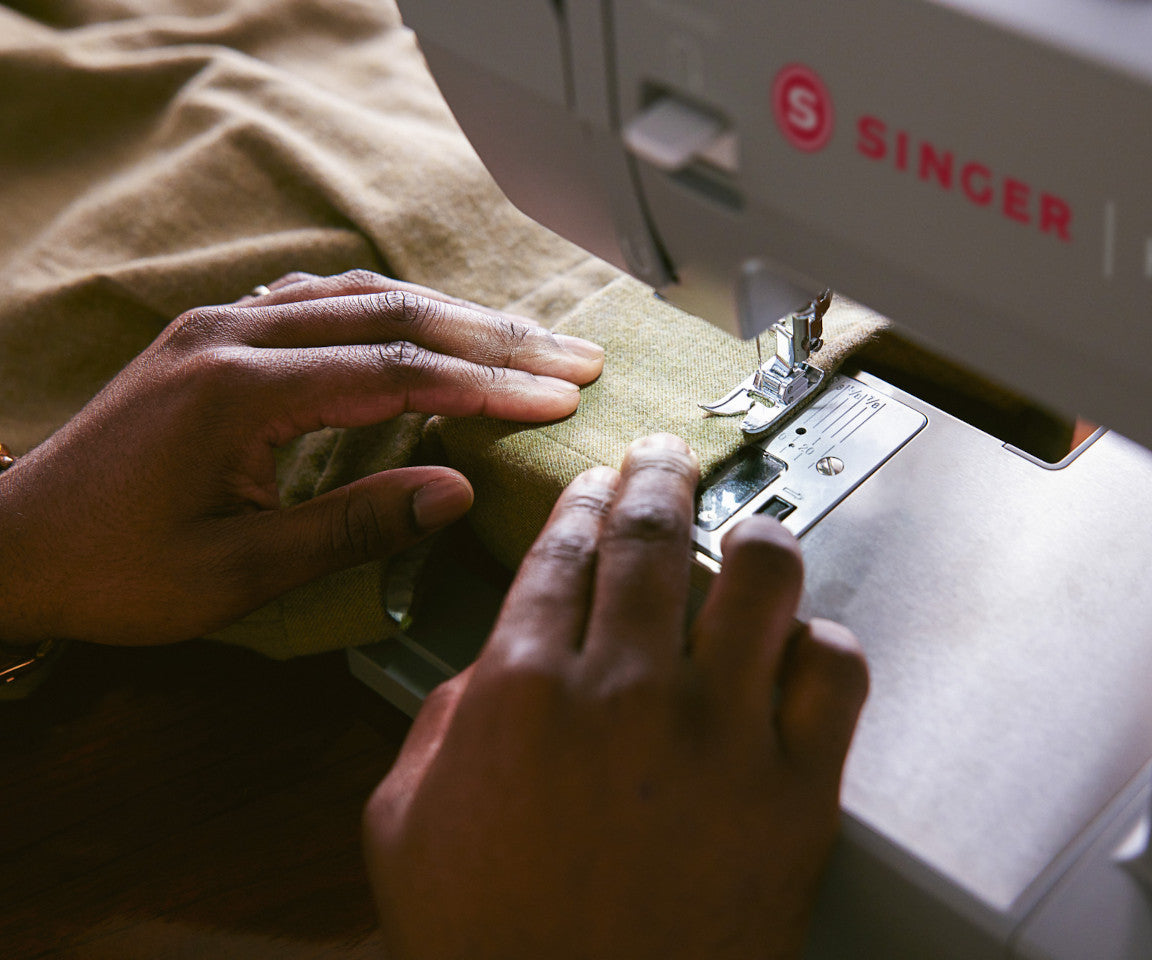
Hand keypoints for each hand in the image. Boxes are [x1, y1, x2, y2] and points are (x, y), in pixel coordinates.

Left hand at [0, 270, 602, 644]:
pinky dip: (391, 309)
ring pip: (362, 295)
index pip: (398, 369)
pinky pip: (321, 300)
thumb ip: (351, 526)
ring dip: (451, 315)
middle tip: (576, 356)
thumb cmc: (116, 570)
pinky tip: (425, 324)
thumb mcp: (236, 571)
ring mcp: (221, 326)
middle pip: (394, 314)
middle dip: (495, 337)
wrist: (14, 543)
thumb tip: (455, 492)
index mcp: (239, 390)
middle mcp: (233, 335)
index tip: (563, 397)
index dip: (489, 384)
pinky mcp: (215, 335)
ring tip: (525, 339)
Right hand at [364, 434, 868, 959]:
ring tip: (747, 535)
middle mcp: (628, 694)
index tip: (595, 486)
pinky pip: (835, 673)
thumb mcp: (404, 826)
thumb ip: (443, 722)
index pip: (562, 552)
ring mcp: (721, 738)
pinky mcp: (795, 793)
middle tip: (662, 461)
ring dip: (753, 540)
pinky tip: (801, 647)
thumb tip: (498, 665)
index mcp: (524, 692)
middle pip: (653, 538)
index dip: (581, 502)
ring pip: (762, 578)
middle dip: (656, 479)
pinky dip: (821, 644)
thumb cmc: (491, 946)